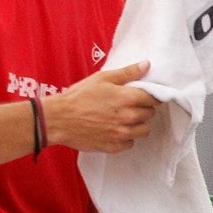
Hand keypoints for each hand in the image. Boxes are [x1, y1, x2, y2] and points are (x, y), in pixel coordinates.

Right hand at [43, 61, 159, 151]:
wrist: (59, 119)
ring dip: (138, 124)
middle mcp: (128, 117)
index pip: (154, 99)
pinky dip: (126, 137)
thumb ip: (128, 72)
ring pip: (144, 130)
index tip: (144, 96)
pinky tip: (115, 130)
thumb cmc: (79, 96)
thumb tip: (146, 65)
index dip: (150, 96)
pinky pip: (130, 143)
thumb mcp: (103, 78)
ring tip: (125, 119)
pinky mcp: (114, 147)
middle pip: (150, 114)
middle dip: (144, 109)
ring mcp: (122, 134)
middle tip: (130, 106)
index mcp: (128, 98)